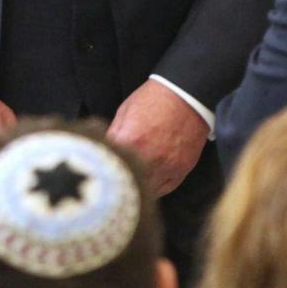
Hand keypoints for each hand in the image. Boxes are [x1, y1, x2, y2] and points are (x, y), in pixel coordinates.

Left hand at [108, 80, 208, 196]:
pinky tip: (148, 179)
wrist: (186, 96)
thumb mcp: (124, 112)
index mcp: (130, 140)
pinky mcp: (180, 171)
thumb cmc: (153, 101)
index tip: (100, 168)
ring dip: (137, 186)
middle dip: (119, 180)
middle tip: (115, 177)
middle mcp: (149, 157)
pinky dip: (154, 187)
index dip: (104, 167)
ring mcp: (167, 166)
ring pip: (145, 191)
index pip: (109, 165)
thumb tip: (103, 152)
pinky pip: (163, 189)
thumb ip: (113, 135)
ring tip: (131, 180)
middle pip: (127, 183)